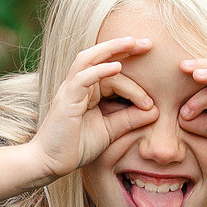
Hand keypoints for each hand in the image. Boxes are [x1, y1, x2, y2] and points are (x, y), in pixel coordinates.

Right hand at [20, 37, 156, 178]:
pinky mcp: (66, 100)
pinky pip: (82, 78)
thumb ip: (130, 119)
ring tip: (131, 43)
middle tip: (147, 42)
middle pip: (99, 56)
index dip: (135, 77)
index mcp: (87, 91)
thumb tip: (156, 110)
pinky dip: (99, 70)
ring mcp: (70, 90)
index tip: (153, 99)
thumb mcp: (110, 130)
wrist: (50, 163)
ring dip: (110, 49)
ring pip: (89, 60)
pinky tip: (117, 67)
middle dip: (123, 47)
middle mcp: (77, 85)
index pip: (111, 72)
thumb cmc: (77, 146)